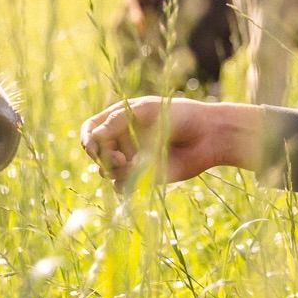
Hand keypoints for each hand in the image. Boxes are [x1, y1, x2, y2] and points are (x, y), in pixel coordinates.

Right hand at [79, 97, 262, 187]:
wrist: (209, 135)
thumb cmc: (180, 115)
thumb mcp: (147, 111)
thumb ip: (119, 122)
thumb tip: (93, 140)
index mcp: (119, 120)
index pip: (91, 130)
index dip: (87, 138)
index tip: (93, 146)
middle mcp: (122, 140)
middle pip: (96, 153)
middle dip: (102, 157)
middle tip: (118, 159)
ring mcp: (132, 160)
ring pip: (107, 171)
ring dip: (112, 171)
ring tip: (130, 165)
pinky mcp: (144, 178)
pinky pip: (123, 186)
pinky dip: (124, 185)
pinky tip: (138, 178)